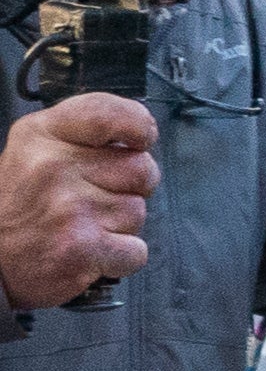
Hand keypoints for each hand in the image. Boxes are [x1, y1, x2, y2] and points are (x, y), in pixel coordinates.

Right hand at [0, 91, 156, 307]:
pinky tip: (90, 251)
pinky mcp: (82, 249)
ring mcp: (70, 209)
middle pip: (141, 168)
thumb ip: (84, 134)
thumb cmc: (20, 203)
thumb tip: (141, 132)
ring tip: (83, 226)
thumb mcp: (34, 149)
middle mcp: (54, 167)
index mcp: (41, 135)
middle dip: (131, 186)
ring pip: (138, 211)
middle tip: (96, 198)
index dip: (137, 125)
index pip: (107, 113)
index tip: (141, 138)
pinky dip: (121, 257)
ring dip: (120, 224)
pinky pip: (136, 250)